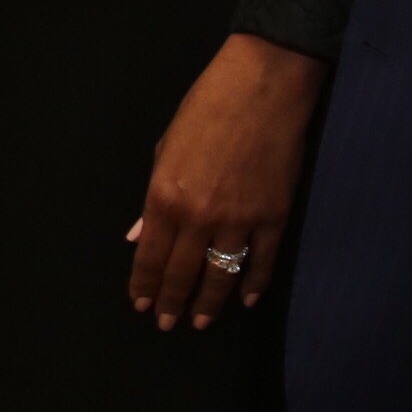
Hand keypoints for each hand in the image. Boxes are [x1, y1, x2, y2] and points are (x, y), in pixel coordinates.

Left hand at [127, 31, 325, 330]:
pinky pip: (262, 262)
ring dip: (208, 303)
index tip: (141, 304)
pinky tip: (245, 299)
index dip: (144, 284)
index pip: (150, 256)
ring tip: (200, 322)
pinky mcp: (275, 218)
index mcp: (164, 197)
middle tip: (165, 323)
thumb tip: (137, 237)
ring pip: (221, 276)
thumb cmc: (205, 110)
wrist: (261, 88)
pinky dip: (254, 284)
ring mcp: (239, 221)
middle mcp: (199, 217)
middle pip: (182, 273)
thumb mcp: (165, 150)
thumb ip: (152, 201)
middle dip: (170, 302)